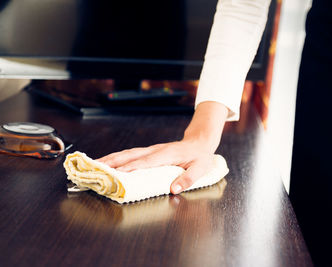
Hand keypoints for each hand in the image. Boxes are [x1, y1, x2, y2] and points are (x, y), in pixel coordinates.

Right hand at [97, 101, 228, 194]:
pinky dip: (117, 158)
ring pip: (127, 153)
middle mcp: (155, 151)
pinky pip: (130, 154)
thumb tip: (174, 189)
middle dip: (112, 162)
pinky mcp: (149, 152)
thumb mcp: (200, 169)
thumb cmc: (199, 156)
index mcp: (167, 154)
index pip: (146, 162)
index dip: (131, 167)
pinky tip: (108, 163)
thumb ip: (188, 179)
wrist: (199, 143)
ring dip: (111, 159)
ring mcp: (151, 150)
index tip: (117, 173)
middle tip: (96, 168)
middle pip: (130, 155)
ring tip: (95, 165)